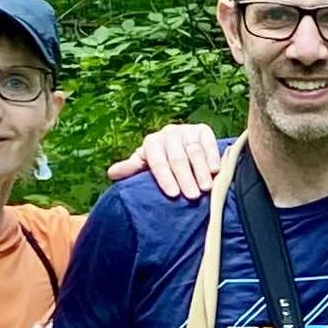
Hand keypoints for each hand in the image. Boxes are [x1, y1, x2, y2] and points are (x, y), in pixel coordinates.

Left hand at [108, 124, 222, 200]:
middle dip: (185, 178)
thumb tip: (112, 173)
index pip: (157, 161)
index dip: (164, 178)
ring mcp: (186, 131)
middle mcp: (168, 134)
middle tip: (192, 196)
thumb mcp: (145, 166)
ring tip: (206, 188)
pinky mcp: (203, 130)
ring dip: (201, 171)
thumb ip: (131, 169)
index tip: (173, 194)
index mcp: (151, 143)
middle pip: (177, 157)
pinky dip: (213, 156)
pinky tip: (216, 171)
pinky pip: (209, 143)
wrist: (181, 147)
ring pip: (194, 151)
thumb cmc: (160, 163)